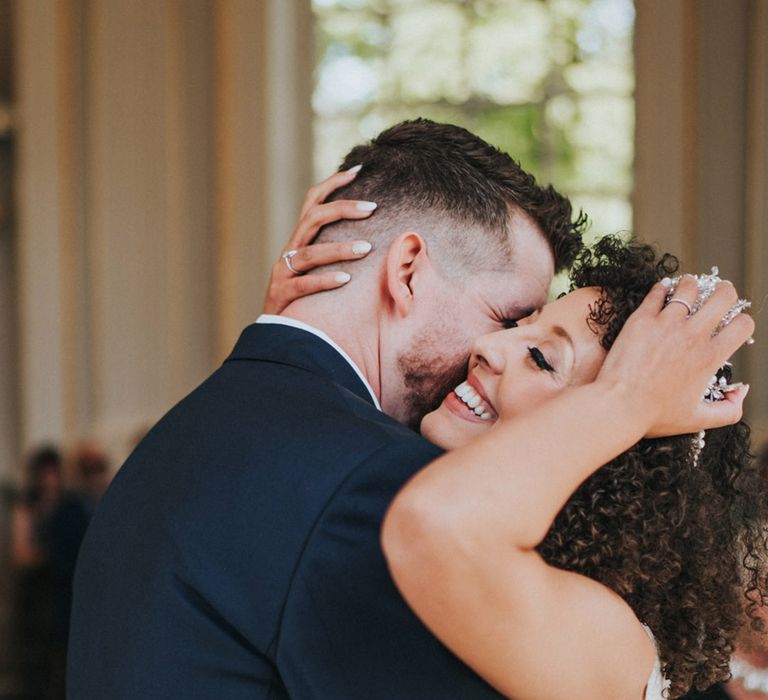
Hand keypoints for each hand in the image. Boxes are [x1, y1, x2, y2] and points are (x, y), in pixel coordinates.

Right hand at [262, 166, 376, 313]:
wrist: (274, 332)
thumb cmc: (304, 298)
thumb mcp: (316, 269)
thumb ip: (335, 251)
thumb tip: (375, 235)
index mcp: (298, 241)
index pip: (312, 202)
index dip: (332, 184)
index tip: (358, 170)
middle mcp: (289, 251)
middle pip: (312, 219)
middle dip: (342, 209)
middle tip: (372, 207)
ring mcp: (283, 273)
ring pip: (310, 253)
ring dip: (340, 248)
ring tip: (367, 248)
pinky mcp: (282, 295)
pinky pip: (304, 284)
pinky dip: (324, 280)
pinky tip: (345, 278)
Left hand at [597, 275, 753, 436]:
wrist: (618, 406)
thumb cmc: (654, 415)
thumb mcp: (699, 419)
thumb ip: (729, 409)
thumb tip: (741, 392)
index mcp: (709, 357)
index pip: (742, 325)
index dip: (742, 321)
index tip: (733, 322)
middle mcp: (692, 336)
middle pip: (723, 296)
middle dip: (726, 291)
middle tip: (720, 292)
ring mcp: (666, 324)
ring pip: (689, 288)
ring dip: (693, 285)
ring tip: (689, 287)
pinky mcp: (641, 319)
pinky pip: (657, 292)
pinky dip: (663, 288)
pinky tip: (662, 290)